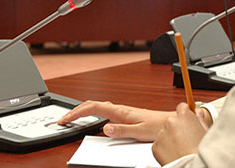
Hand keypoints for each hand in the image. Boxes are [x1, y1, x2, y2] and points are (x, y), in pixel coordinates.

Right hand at [58, 101, 173, 141]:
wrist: (171, 121)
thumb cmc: (158, 126)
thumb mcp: (140, 131)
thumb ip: (121, 130)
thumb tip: (104, 128)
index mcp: (120, 111)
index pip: (93, 107)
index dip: (77, 112)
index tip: (65, 119)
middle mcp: (119, 109)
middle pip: (91, 104)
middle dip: (75, 110)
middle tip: (63, 119)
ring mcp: (121, 110)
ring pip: (96, 106)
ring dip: (83, 110)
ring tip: (72, 117)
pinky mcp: (124, 114)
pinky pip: (103, 110)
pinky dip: (91, 112)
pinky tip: (91, 118)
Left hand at [151, 103, 209, 165]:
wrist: (191, 166)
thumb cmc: (200, 151)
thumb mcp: (206, 132)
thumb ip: (200, 120)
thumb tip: (198, 113)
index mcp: (184, 116)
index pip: (182, 107)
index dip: (185, 114)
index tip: (186, 120)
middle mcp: (170, 122)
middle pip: (172, 121)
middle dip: (177, 128)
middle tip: (186, 140)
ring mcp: (161, 133)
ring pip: (165, 133)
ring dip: (171, 139)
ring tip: (181, 149)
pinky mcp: (155, 146)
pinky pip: (160, 144)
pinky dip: (165, 149)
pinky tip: (174, 154)